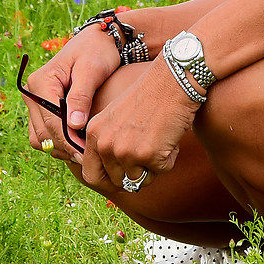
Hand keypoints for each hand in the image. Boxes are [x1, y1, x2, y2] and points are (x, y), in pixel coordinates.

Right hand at [23, 28, 121, 163]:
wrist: (97, 40)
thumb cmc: (97, 52)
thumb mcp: (91, 70)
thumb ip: (81, 97)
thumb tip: (74, 126)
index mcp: (41, 82)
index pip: (51, 121)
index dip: (68, 141)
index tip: (87, 154)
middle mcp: (32, 92)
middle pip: (42, 133)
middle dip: (64, 148)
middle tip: (88, 158)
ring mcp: (35, 101)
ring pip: (40, 137)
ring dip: (59, 148)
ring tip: (84, 154)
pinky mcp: (42, 107)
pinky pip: (43, 133)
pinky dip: (58, 143)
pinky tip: (78, 145)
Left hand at [79, 59, 200, 193]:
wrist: (171, 81)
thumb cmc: (149, 97)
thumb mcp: (115, 117)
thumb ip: (108, 143)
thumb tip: (116, 178)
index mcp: (94, 134)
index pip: (91, 176)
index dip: (107, 183)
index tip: (121, 181)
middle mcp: (106, 144)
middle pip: (118, 182)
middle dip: (135, 175)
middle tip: (149, 156)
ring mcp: (125, 151)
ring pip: (140, 180)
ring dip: (154, 167)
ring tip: (159, 141)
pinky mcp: (148, 154)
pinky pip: (161, 170)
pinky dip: (169, 158)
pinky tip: (169, 137)